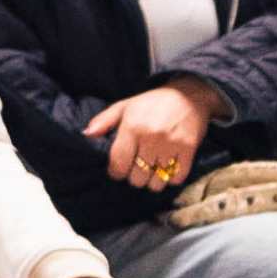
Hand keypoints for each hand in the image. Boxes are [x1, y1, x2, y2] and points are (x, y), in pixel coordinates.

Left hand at [83, 86, 210, 193]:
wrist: (189, 95)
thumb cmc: (153, 103)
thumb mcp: (126, 106)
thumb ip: (104, 120)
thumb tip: (87, 134)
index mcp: (132, 126)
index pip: (118, 164)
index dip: (116, 172)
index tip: (119, 170)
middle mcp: (151, 136)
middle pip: (137, 178)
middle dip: (135, 177)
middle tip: (138, 168)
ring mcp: (171, 144)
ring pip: (156, 183)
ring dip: (153, 181)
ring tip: (152, 171)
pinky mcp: (188, 149)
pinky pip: (176, 179)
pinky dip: (171, 179)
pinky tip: (168, 169)